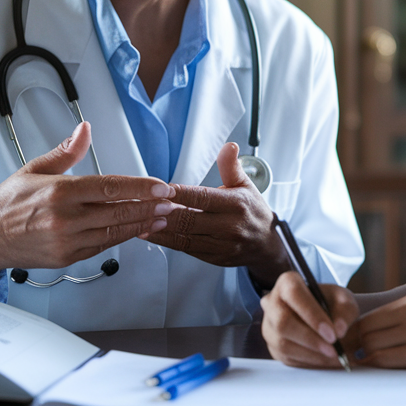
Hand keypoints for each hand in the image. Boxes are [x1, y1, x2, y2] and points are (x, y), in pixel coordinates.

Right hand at [0, 122, 174, 287]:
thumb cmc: (7, 203)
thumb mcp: (34, 169)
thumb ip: (65, 152)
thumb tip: (84, 130)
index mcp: (58, 192)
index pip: (109, 188)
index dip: (139, 188)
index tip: (160, 187)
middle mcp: (64, 219)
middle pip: (117, 212)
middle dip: (149, 207)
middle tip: (171, 202)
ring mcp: (66, 242)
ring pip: (114, 233)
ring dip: (142, 224)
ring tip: (163, 217)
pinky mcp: (66, 258)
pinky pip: (102, 247)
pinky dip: (123, 238)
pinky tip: (137, 230)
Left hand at [142, 142, 285, 282]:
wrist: (267, 244)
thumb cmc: (252, 210)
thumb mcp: (245, 185)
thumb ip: (231, 166)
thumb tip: (229, 146)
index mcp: (236, 204)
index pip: (202, 197)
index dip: (180, 193)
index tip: (160, 189)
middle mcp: (229, 226)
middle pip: (189, 219)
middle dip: (163, 213)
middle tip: (142, 205)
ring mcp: (221, 245)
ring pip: (184, 238)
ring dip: (160, 230)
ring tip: (139, 221)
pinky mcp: (213, 258)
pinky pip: (186, 249)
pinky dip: (167, 241)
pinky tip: (151, 233)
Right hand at [260, 270, 358, 367]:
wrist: (327, 318)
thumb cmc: (333, 303)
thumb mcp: (345, 300)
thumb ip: (345, 311)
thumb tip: (339, 330)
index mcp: (287, 282)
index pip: (293, 294)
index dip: (312, 314)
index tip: (332, 333)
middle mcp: (272, 303)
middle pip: (282, 322)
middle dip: (310, 339)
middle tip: (333, 349)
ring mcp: (269, 326)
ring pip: (282, 343)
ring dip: (311, 354)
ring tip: (334, 356)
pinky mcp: (273, 346)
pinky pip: (286, 357)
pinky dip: (308, 361)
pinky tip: (325, 359)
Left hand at [355, 293, 405, 369]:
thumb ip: (402, 319)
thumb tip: (370, 334)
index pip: (369, 316)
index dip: (355, 333)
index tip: (350, 345)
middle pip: (366, 329)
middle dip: (354, 346)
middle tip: (349, 358)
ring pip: (372, 344)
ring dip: (364, 357)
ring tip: (361, 365)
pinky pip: (386, 359)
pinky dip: (374, 365)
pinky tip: (373, 369)